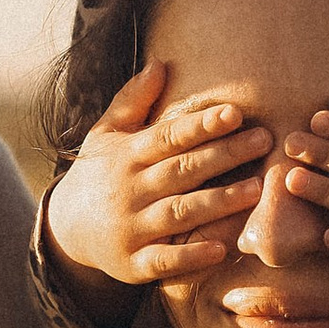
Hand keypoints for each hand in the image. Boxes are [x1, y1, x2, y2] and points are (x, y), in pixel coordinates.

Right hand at [43, 62, 272, 290]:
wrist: (65, 227)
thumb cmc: (99, 174)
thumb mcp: (106, 133)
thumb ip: (132, 100)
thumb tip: (159, 63)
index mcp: (127, 155)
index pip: (168, 137)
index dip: (200, 125)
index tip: (234, 113)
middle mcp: (129, 190)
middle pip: (182, 170)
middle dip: (224, 155)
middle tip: (263, 140)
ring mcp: (131, 228)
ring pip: (179, 214)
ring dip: (218, 203)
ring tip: (256, 189)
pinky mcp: (133, 263)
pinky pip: (164, 261)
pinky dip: (191, 257)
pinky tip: (221, 250)